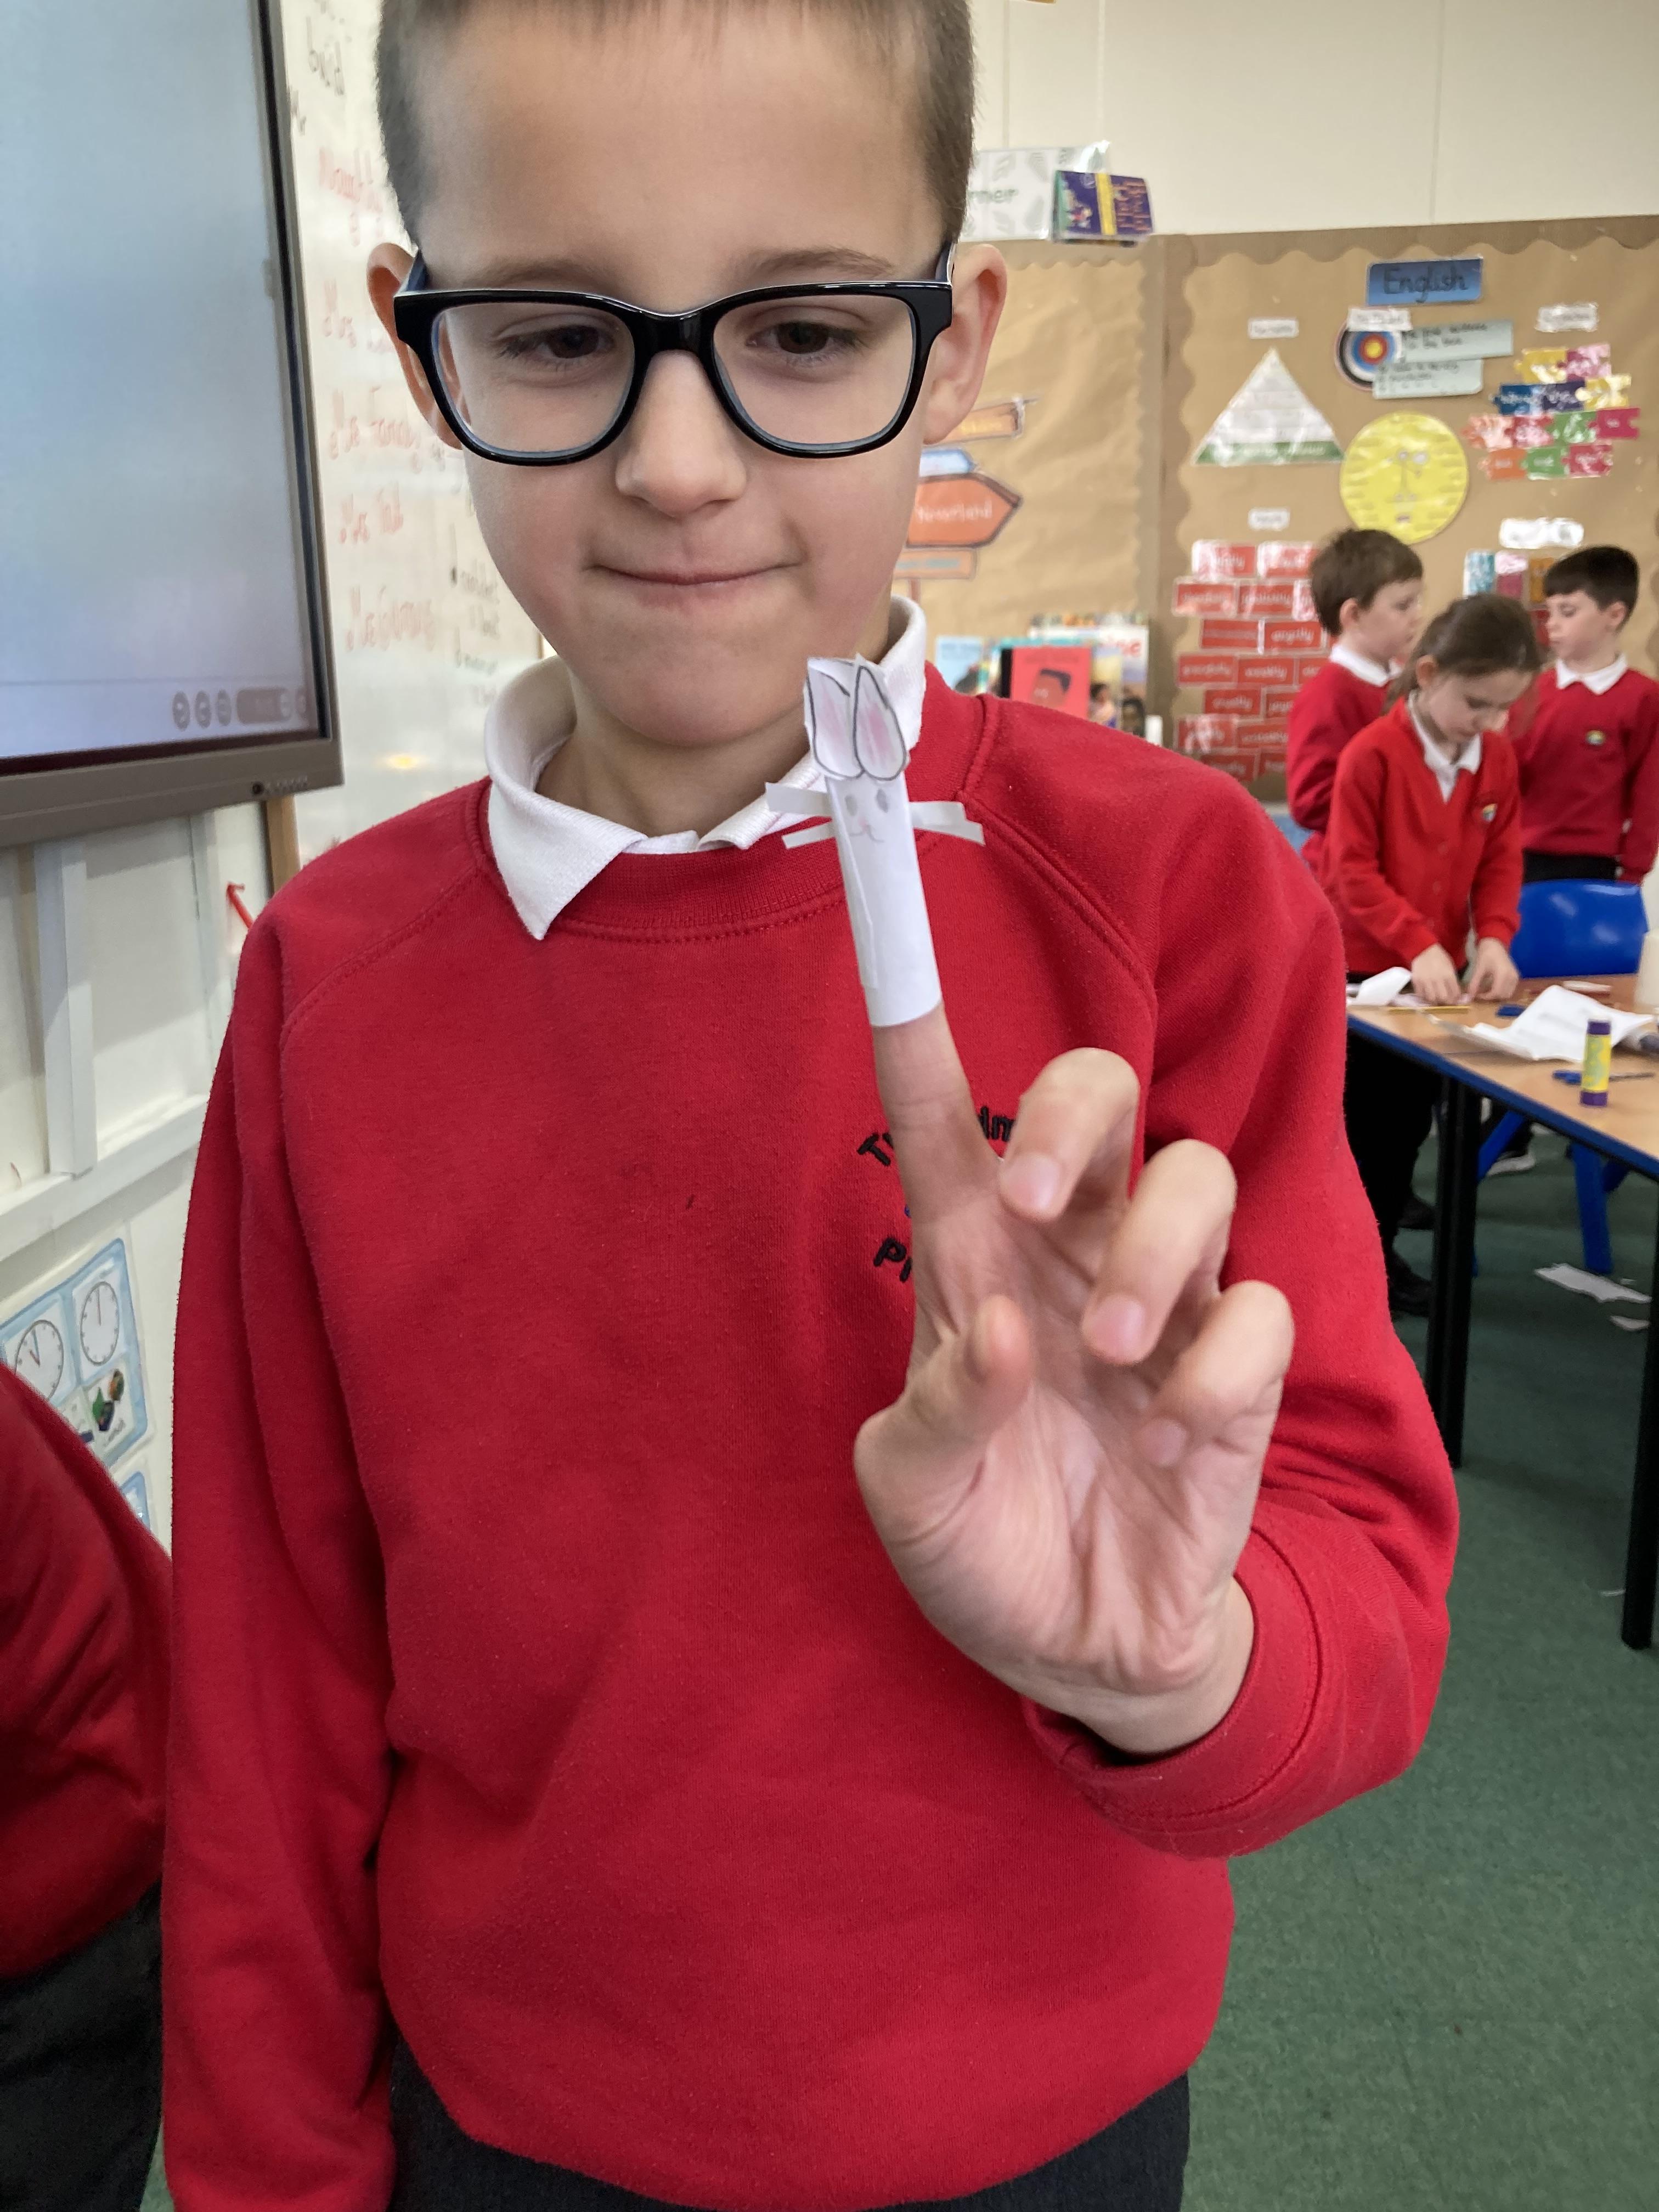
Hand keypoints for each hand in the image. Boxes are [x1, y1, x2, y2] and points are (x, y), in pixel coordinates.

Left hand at [853, 1010, 1292, 1757]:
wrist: (1072, 1645)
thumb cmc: (978, 1539)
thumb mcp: (911, 1492)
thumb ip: (937, 1412)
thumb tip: (1004, 1332)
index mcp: (971, 1257)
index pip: (942, 1120)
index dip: (916, 1031)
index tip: (888, 942)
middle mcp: (1070, 1251)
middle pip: (1101, 1093)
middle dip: (1070, 1112)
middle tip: (1032, 1203)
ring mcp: (1163, 1301)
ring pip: (1198, 1177)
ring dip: (1153, 1257)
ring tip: (1108, 1358)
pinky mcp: (1240, 1367)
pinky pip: (1260, 1311)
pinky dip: (1217, 1369)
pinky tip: (1169, 1439)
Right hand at [1410, 945, 1463, 1004]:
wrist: (1423, 949)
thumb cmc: (1439, 958)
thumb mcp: (1450, 967)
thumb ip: (1453, 981)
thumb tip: (1457, 995)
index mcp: (1449, 974)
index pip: (1455, 993)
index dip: (1456, 999)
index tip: (1455, 1000)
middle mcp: (1437, 979)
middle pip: (1443, 998)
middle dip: (1446, 1002)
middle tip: (1446, 1000)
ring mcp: (1426, 981)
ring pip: (1432, 999)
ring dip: (1435, 1001)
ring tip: (1436, 998)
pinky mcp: (1416, 981)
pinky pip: (1421, 995)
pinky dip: (1425, 997)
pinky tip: (1427, 994)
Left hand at [1465, 937, 1518, 1001]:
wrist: (1495, 944)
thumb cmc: (1486, 954)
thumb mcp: (1478, 969)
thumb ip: (1474, 984)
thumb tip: (1469, 997)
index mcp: (1503, 974)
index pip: (1496, 993)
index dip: (1486, 997)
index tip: (1477, 995)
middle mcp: (1512, 977)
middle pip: (1502, 995)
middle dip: (1491, 997)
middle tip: (1481, 993)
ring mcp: (1515, 977)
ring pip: (1507, 994)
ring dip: (1497, 995)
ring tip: (1486, 989)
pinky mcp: (1516, 977)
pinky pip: (1510, 989)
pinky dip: (1501, 991)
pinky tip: (1492, 986)